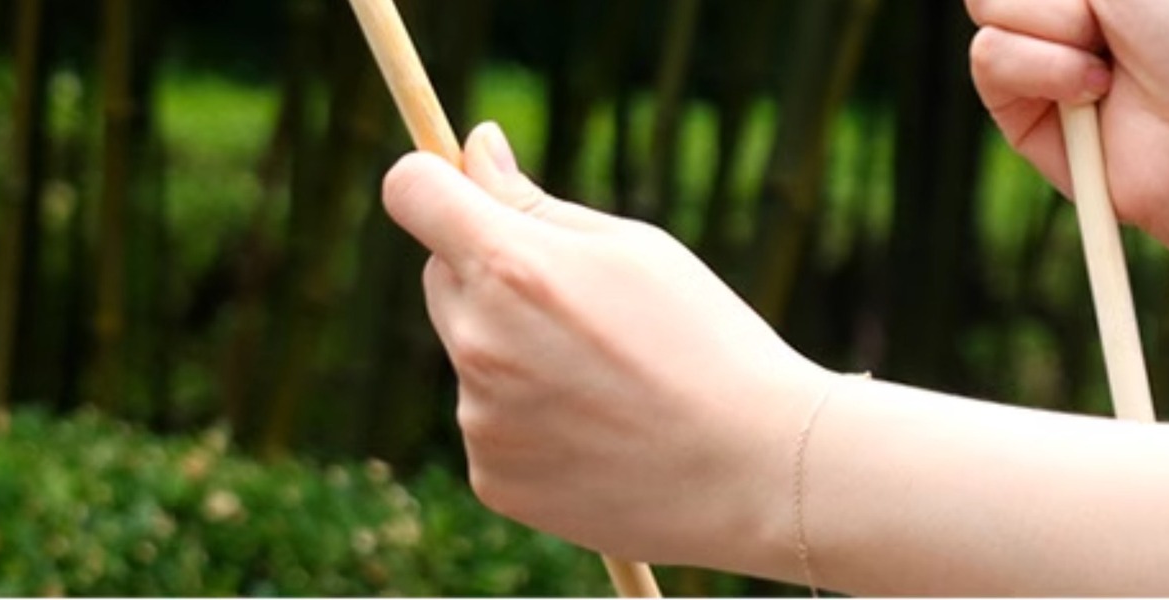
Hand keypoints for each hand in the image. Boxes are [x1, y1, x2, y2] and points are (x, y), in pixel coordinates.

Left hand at [381, 123, 829, 565]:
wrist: (757, 472)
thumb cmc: (707, 342)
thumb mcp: (633, 247)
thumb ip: (533, 201)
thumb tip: (474, 150)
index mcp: (511, 266)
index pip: (411, 192)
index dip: (429, 182)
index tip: (455, 189)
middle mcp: (479, 341)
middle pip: (440, 277)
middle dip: (486, 273)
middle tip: (578, 304)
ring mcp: (480, 418)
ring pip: (470, 355)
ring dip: (511, 353)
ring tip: (605, 382)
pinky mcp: (492, 478)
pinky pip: (490, 424)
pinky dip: (528, 421)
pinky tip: (598, 434)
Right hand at [967, 0, 1168, 242]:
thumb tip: (1053, 2)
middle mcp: (1070, 7)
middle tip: (1111, 19)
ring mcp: (1038, 50)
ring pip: (988, 6)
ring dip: (1057, 31)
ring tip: (1107, 66)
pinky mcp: (1016, 103)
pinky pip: (987, 55)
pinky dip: (1042, 71)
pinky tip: (1089, 94)